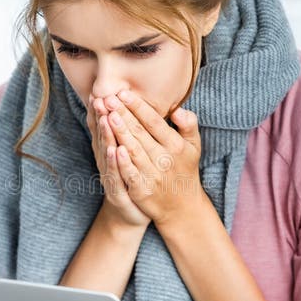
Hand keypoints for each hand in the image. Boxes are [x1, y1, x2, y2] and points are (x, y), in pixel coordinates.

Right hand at [85, 95, 151, 228]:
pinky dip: (115, 162)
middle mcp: (106, 161)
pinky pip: (116, 174)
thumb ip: (127, 134)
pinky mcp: (118, 191)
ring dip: (106, 135)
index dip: (99, 110)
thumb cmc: (132, 180)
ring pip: (106, 152)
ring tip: (105, 117)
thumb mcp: (127, 156)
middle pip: (102, 136)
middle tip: (98, 98)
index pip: (103, 126)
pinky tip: (115, 150)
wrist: (130, 215)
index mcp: (110, 150)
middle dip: (100, 117)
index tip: (98, 91)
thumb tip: (123, 109)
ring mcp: (110, 176)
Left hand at [102, 90, 203, 227]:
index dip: (138, 107)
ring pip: (133, 150)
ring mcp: (153, 176)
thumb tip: (178, 109)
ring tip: (106, 114)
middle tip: (108, 98)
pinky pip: (130, 173)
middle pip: (140, 133)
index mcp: (176, 145)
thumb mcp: (194, 146)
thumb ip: (188, 125)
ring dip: (119, 132)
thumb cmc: (184, 170)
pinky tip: (112, 146)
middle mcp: (165, 159)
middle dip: (123, 114)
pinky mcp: (142, 191)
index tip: (123, 93)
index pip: (154, 122)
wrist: (182, 207)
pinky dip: (122, 161)